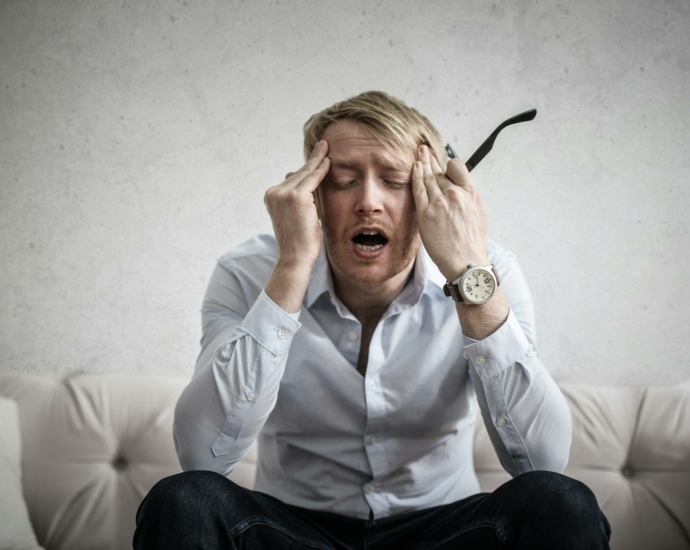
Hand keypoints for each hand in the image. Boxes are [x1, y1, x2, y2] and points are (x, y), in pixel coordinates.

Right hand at [264, 141, 329, 268]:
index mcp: (271, 197)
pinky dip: (321, 169)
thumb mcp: (295, 215)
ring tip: (325, 147)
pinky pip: (312, 179)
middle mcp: (274, 192)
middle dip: (311, 161)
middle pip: (298, 174)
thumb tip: (303, 179)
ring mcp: (283, 194)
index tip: (314, 157)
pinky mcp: (296, 197)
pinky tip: (328, 161)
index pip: (292, 179)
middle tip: (322, 145)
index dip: (305, 168)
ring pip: (305, 174)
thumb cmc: (299, 241)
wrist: (295, 256)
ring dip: (317, 161)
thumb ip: (298, 198)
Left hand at [411, 144, 489, 280]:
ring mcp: (439, 202)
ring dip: (422, 164)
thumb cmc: (472, 240)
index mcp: (469, 193)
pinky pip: (418, 189)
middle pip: (439, 171)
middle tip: (424, 149)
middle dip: (431, 159)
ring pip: (428, 177)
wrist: (465, 260)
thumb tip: (460, 186)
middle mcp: (454, 194)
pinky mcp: (426, 213)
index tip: (443, 165)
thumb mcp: (478, 212)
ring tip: (418, 154)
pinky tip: (414, 167)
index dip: (448, 165)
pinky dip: (415, 176)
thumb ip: (468, 196)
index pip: (457, 167)